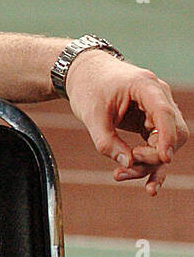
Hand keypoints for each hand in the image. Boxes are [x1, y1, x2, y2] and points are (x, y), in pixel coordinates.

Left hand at [65, 50, 188, 195]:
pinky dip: (147, 161)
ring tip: (119, 177)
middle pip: (173, 132)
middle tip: (125, 168)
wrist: (82, 74)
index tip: (164, 159)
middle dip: (153, 156)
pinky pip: (157, 144)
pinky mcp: (151, 122)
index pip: (165, 113)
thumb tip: (128, 165)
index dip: (167, 137)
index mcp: (145, 86)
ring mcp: (158, 110)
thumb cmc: (87, 88)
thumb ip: (107, 141)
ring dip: (148, 163)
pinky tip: (143, 182)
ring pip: (165, 143)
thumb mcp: (91, 116)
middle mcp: (159, 97)